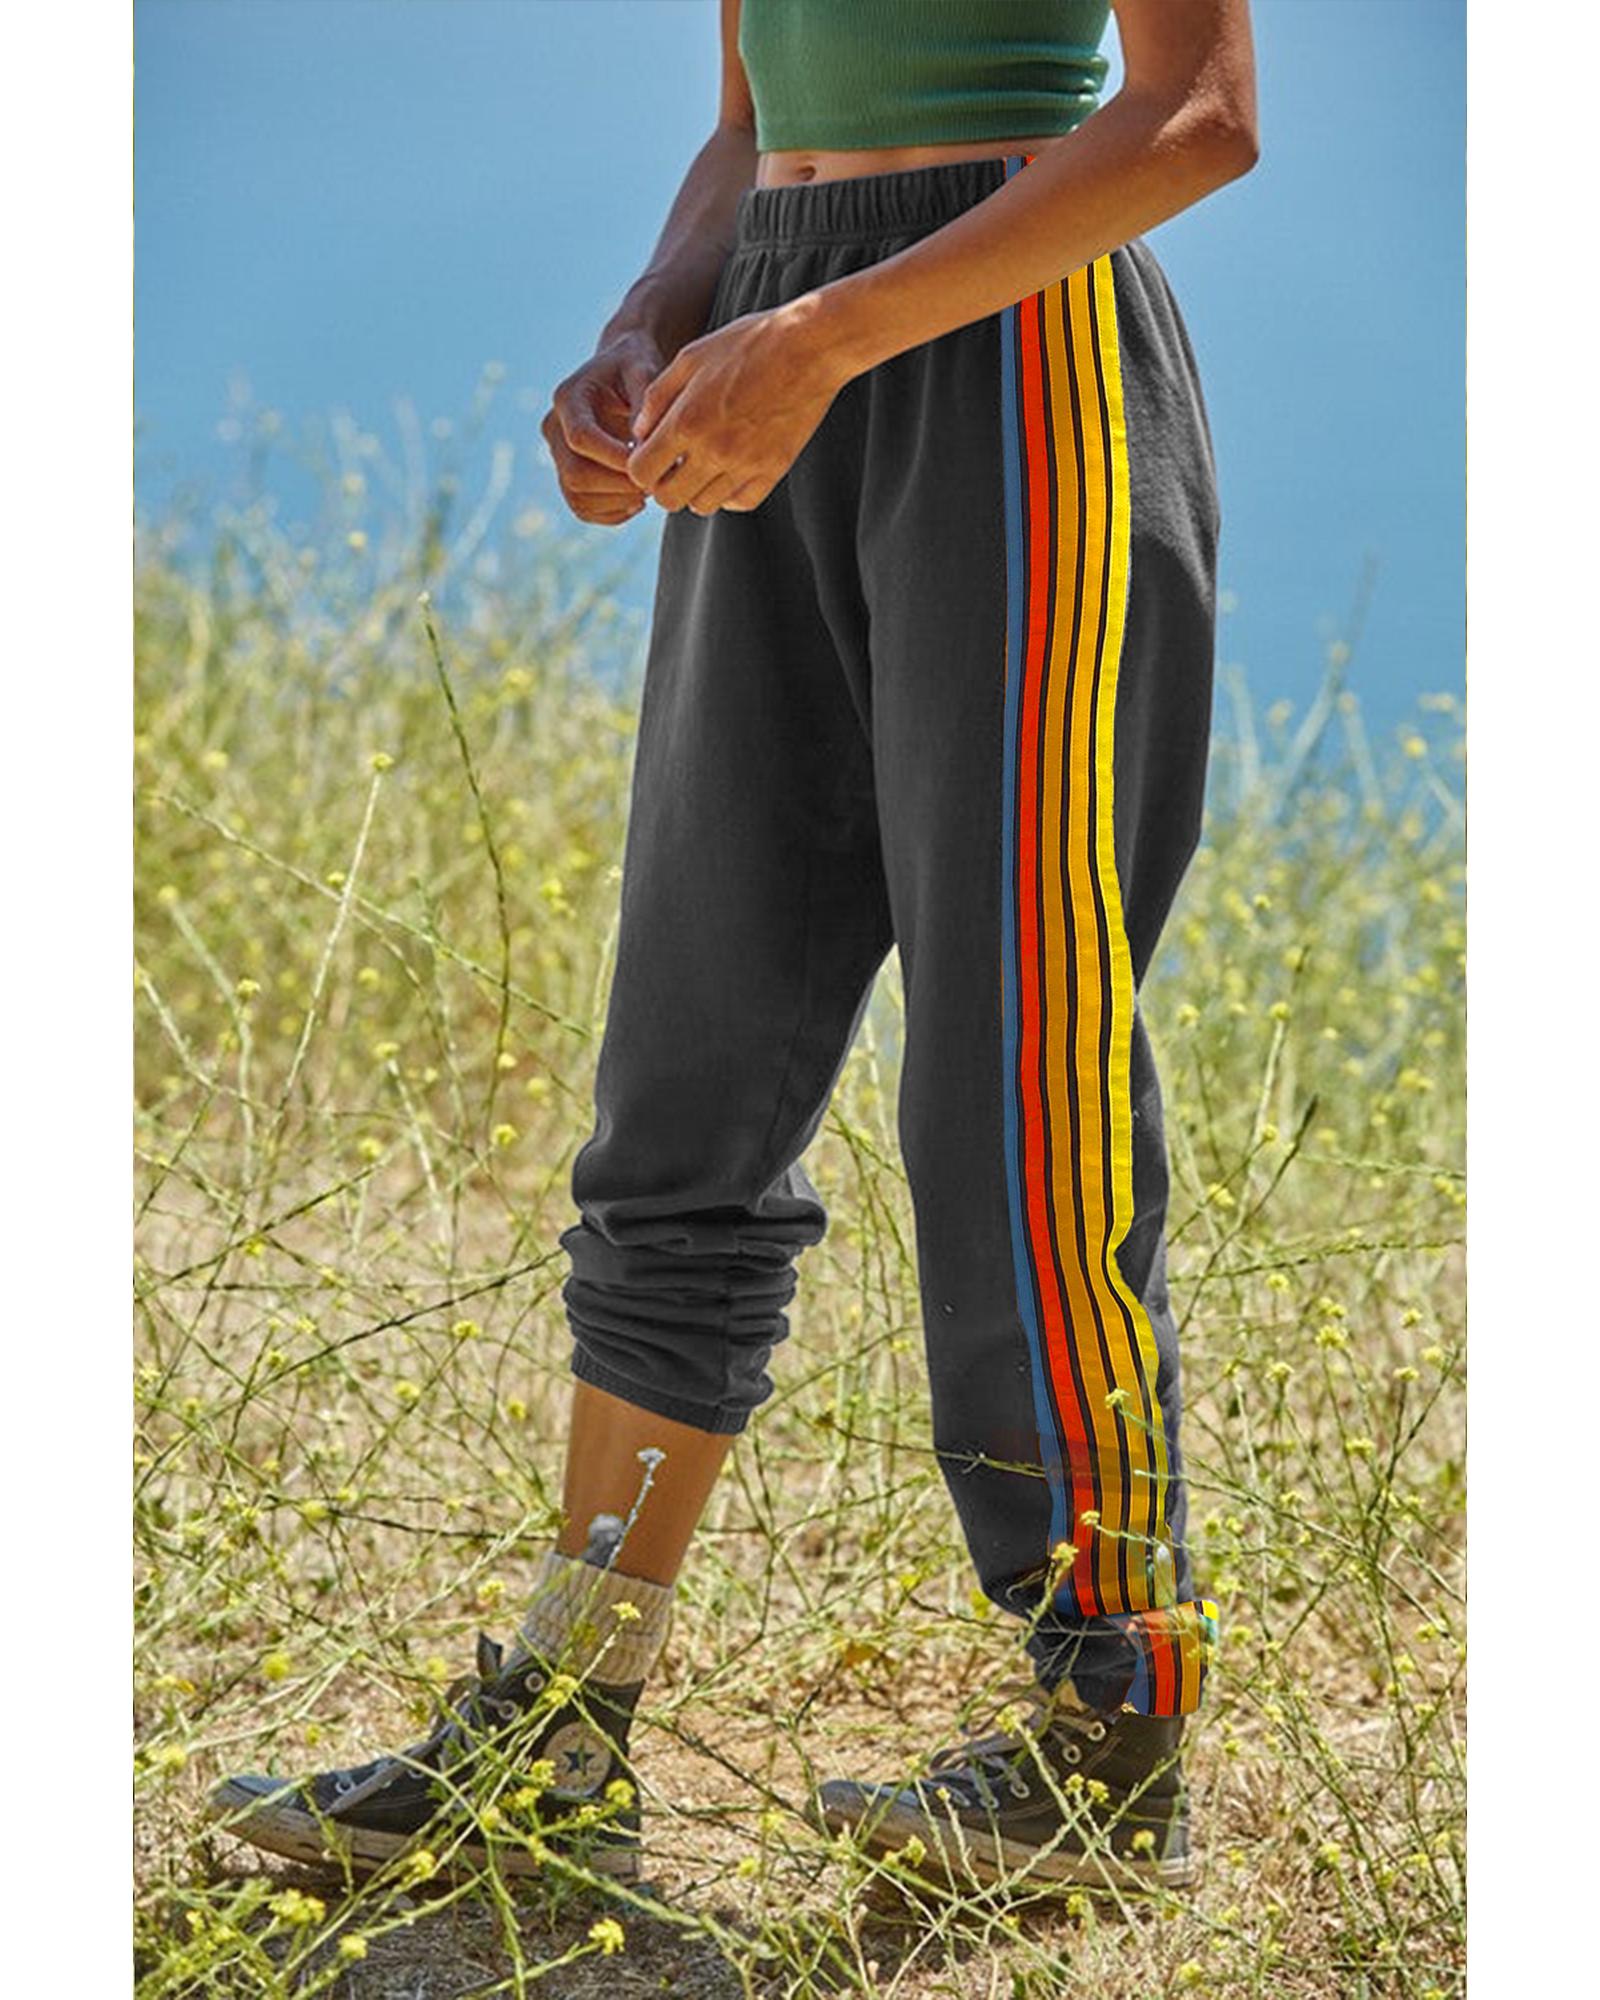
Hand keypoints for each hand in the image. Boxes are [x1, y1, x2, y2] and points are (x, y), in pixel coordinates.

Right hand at [541, 330, 664, 525]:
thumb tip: (643, 445)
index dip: (613, 458)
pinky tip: (637, 501)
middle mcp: (554, 427)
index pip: (581, 438)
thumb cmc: (636, 367)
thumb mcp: (644, 371)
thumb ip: (644, 404)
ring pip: (577, 496)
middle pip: (575, 474)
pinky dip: (611, 513)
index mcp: (568, 398)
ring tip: (648, 490)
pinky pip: (582, 507)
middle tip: (654, 483)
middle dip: (618, 486)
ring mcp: (558, 454)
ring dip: (617, 502)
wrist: (622, 370)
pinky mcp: (568, 474)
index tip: (647, 463)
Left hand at [625, 299, 848, 515]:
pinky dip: (728, 494)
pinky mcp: (773, 470)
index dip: (640, 467)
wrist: (809, 346)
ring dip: (696, 490)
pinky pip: (740, 502)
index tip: (651, 455)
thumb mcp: (692, 357)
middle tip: (674, 465)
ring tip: (704, 465)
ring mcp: (745, 464)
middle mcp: (713, 450)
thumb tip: (640, 433)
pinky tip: (730, 471)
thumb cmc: (747, 343)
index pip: (642, 472)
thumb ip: (658, 396)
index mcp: (686, 420)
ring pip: (703, 505)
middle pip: (668, 499)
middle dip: (664, 484)